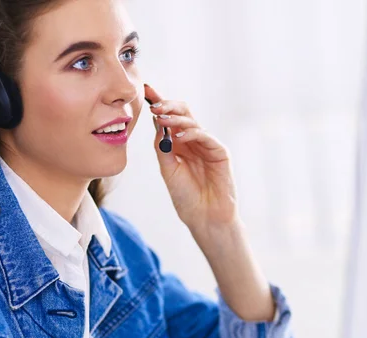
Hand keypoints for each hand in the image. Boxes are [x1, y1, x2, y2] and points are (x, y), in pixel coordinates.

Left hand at [144, 84, 238, 230]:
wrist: (204, 217)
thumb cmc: (187, 197)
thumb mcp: (168, 169)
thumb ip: (162, 147)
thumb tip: (157, 122)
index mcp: (179, 145)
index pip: (169, 119)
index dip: (159, 103)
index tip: (146, 90)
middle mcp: (194, 142)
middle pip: (183, 113)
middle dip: (167, 105)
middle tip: (154, 104)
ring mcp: (208, 146)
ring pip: (193, 121)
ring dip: (176, 117)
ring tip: (161, 118)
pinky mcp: (220, 152)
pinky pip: (205, 136)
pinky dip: (191, 133)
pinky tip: (178, 136)